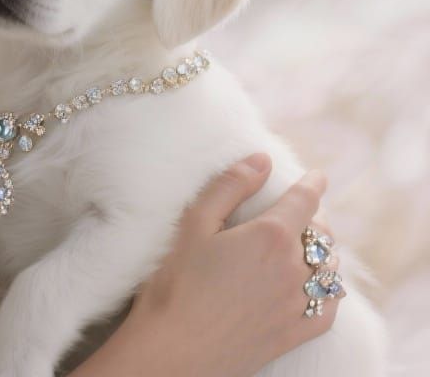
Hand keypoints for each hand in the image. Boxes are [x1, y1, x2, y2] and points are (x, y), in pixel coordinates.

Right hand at [122, 154, 340, 376]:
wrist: (176, 349)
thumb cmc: (178, 282)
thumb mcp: (194, 222)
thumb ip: (230, 185)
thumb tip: (262, 159)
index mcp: (270, 236)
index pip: (305, 201)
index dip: (313, 183)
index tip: (318, 174)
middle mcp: (294, 269)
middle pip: (321, 234)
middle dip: (314, 217)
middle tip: (303, 209)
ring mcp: (299, 304)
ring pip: (329, 269)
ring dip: (322, 251)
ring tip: (308, 245)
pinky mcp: (296, 333)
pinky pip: (331, 307)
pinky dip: (329, 290)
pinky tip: (318, 286)